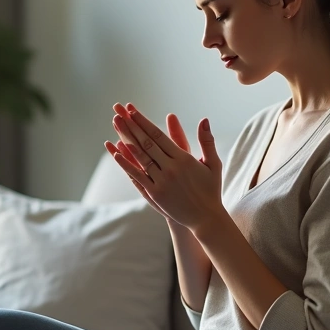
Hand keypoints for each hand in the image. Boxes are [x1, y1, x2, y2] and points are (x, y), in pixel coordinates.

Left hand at [105, 103, 225, 232]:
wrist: (205, 218)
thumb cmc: (210, 189)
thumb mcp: (213, 164)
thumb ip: (207, 141)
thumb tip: (204, 119)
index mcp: (184, 159)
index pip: (159, 136)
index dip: (144, 122)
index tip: (132, 111)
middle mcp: (171, 169)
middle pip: (147, 143)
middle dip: (132, 127)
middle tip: (119, 113)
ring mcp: (161, 182)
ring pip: (140, 158)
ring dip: (126, 141)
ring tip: (116, 127)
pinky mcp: (154, 194)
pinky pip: (137, 176)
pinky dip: (126, 164)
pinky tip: (116, 153)